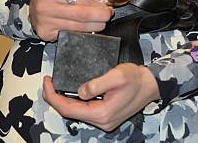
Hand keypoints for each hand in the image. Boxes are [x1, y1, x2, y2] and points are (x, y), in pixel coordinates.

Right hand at [29, 0, 112, 41]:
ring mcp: (45, 23)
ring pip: (77, 28)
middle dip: (99, 16)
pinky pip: (70, 35)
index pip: (78, 1)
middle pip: (80, 16)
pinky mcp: (46, 34)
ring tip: (103, 21)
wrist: (32, 2)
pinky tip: (90, 27)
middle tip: (108, 14)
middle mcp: (46, 9)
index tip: (105, 5)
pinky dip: (83, 32)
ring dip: (94, 26)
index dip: (94, 4)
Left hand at [42, 64, 160, 131]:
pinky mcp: (106, 115)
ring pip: (77, 112)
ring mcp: (104, 120)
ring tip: (55, 86)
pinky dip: (74, 101)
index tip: (47, 82)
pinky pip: (85, 110)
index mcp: (102, 113)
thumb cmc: (135, 78)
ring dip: (64, 100)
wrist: (151, 84)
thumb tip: (79, 91)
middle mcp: (101, 121)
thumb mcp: (116, 76)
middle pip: (70, 112)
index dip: (54, 96)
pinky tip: (70, 91)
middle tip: (47, 82)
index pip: (69, 109)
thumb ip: (96, 84)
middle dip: (55, 98)